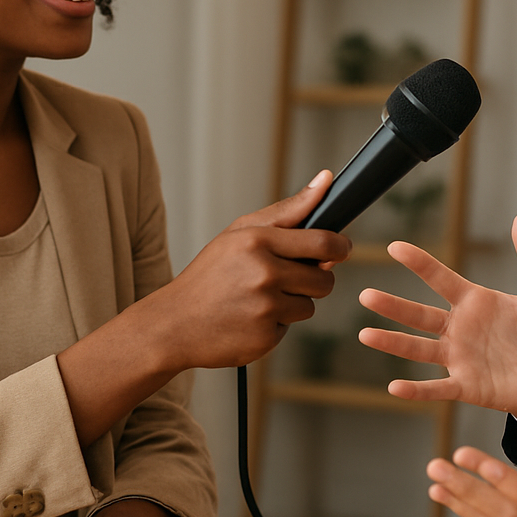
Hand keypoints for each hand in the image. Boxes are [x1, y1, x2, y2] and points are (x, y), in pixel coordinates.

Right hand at [141, 170, 350, 370]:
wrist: (174, 322)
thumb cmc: (211, 274)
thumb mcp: (240, 233)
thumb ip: (288, 210)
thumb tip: (326, 180)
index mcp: (257, 241)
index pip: (322, 241)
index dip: (340, 245)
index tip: (341, 248)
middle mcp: (263, 273)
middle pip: (324, 279)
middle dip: (315, 279)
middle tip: (289, 278)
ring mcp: (265, 307)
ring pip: (310, 305)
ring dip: (294, 303)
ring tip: (259, 299)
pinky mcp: (266, 336)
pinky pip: (291, 327)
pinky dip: (276, 324)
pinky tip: (250, 318)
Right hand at [357, 212, 516, 426]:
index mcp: (476, 302)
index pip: (441, 278)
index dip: (419, 263)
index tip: (395, 247)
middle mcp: (461, 328)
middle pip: (419, 314)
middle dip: (392, 305)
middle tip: (364, 295)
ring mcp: (461, 358)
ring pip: (419, 348)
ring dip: (392, 342)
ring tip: (365, 334)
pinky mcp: (468, 386)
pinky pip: (437, 388)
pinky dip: (416, 389)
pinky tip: (394, 387)